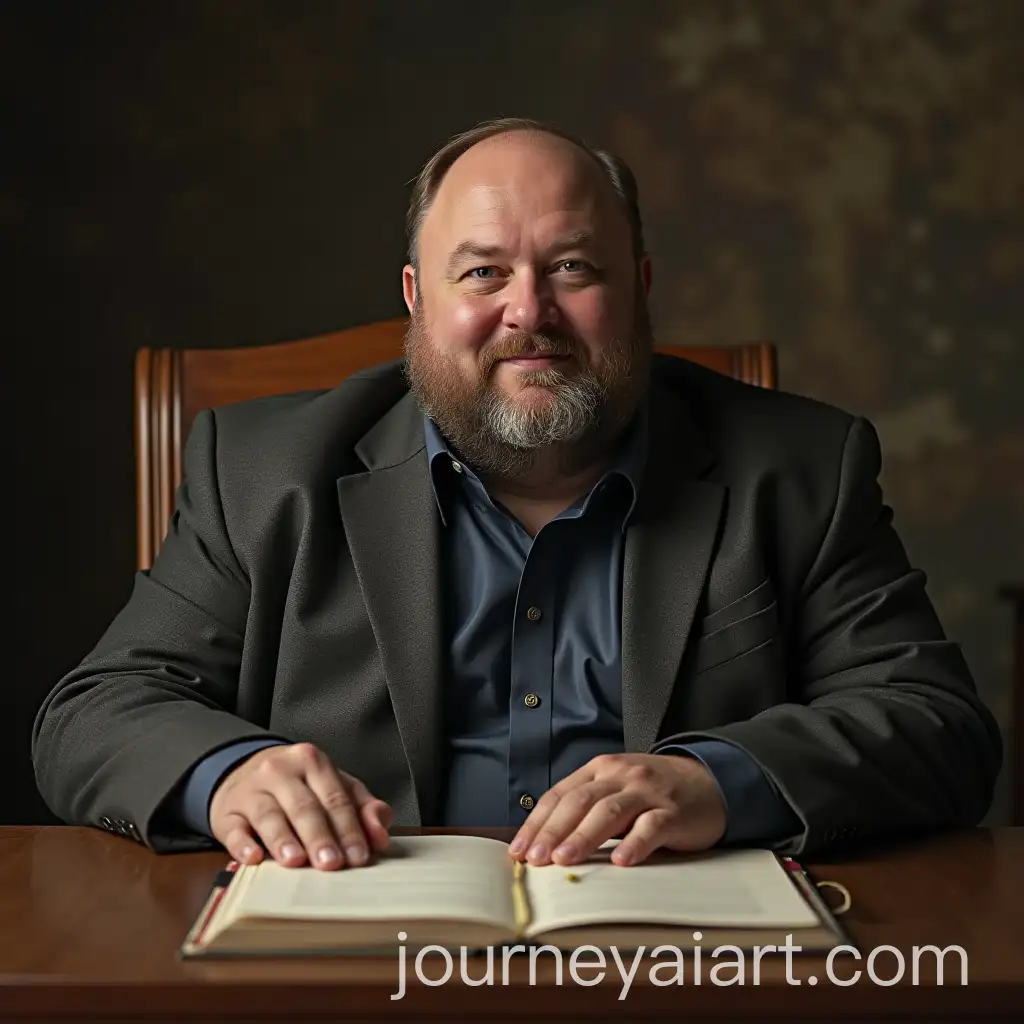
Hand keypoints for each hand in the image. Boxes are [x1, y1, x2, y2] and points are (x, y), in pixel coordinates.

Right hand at [208, 743, 392, 869]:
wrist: (243, 771)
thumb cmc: (298, 786)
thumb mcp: (333, 786)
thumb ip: (362, 807)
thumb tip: (380, 834)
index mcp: (313, 762)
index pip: (335, 798)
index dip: (349, 828)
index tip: (359, 856)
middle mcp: (281, 771)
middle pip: (304, 806)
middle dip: (320, 836)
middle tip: (332, 863)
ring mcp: (251, 790)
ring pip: (269, 815)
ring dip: (283, 839)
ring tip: (296, 861)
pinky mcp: (226, 812)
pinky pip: (234, 829)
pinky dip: (242, 845)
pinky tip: (253, 858)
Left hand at [509, 753, 725, 866]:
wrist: (707, 780)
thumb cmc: (653, 791)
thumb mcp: (616, 789)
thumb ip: (587, 808)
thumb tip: (545, 844)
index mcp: (600, 769)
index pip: (561, 794)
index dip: (538, 822)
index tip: (520, 850)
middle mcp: (621, 775)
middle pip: (580, 800)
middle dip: (554, 830)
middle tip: (536, 858)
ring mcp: (648, 792)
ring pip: (610, 811)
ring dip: (585, 836)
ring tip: (565, 860)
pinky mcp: (674, 812)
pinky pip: (652, 826)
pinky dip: (635, 843)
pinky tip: (622, 861)